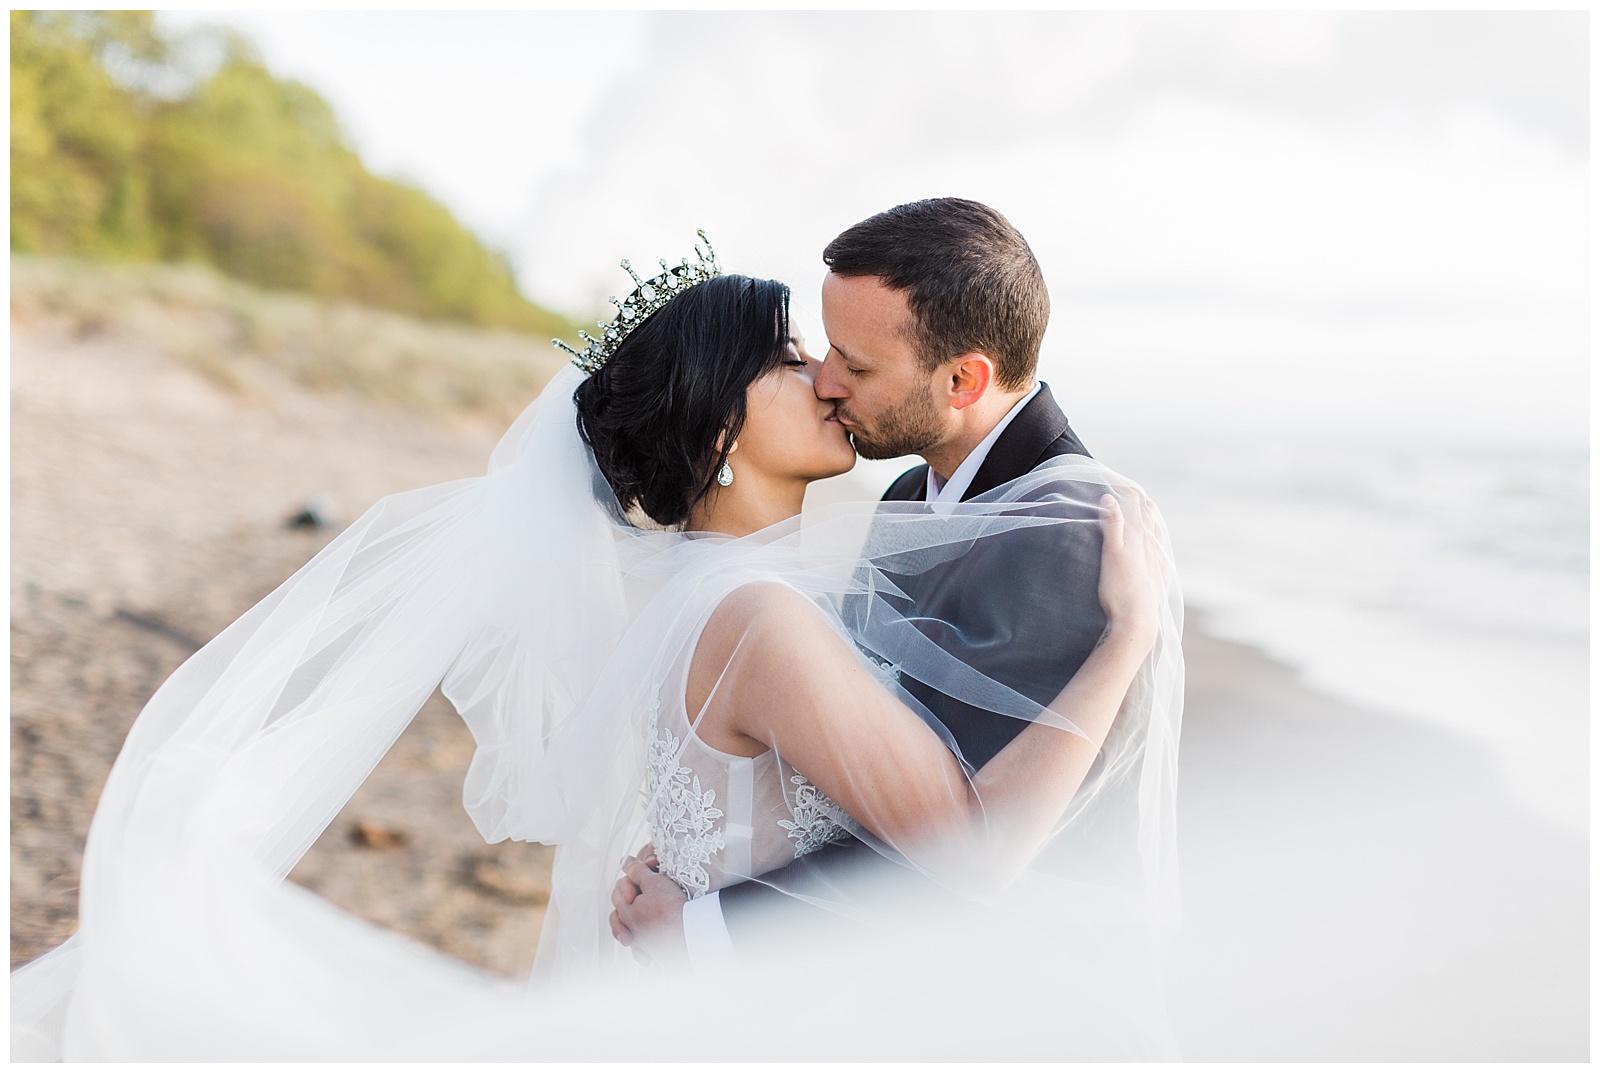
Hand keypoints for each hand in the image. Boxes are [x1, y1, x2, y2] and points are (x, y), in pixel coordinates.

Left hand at [609, 847, 688, 967]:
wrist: (689, 932)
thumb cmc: (671, 909)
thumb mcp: (653, 881)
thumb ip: (637, 871)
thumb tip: (625, 862)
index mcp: (625, 912)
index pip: (618, 891)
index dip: (631, 879)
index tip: (647, 874)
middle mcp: (630, 929)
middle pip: (621, 911)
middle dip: (629, 896)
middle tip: (646, 888)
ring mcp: (641, 943)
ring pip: (629, 930)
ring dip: (633, 920)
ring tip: (647, 908)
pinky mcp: (653, 952)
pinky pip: (642, 948)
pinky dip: (644, 942)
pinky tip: (652, 935)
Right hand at [1095, 491, 1162, 650]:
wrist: (1138, 620)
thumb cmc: (1119, 589)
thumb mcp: (1111, 554)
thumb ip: (1112, 525)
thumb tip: (1108, 498)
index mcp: (1139, 534)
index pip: (1134, 501)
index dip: (1123, 488)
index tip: (1110, 481)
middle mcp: (1152, 542)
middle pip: (1147, 511)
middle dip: (1135, 498)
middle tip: (1123, 490)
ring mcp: (1158, 557)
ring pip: (1156, 527)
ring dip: (1148, 513)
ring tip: (1141, 507)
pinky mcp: (1160, 572)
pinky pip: (1161, 546)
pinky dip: (1156, 533)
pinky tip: (1155, 538)